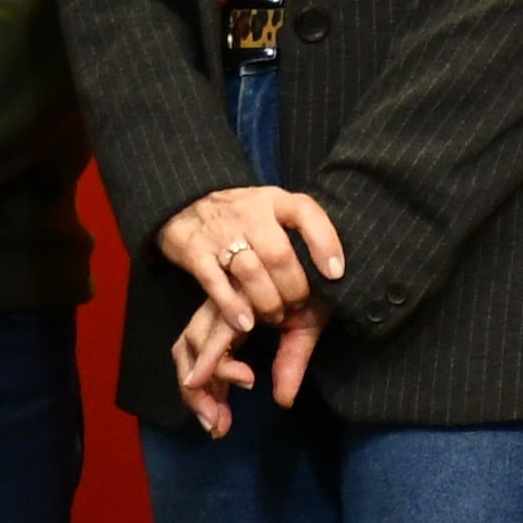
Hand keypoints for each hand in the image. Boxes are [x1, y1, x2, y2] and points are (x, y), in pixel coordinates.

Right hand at [155, 183, 343, 343]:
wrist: (187, 200)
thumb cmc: (245, 217)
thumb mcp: (272, 213)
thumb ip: (298, 237)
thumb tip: (335, 276)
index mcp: (275, 200)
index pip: (305, 212)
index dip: (324, 242)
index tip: (336, 273)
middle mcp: (249, 212)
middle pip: (278, 254)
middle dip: (293, 288)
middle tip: (296, 306)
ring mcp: (220, 230)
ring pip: (250, 272)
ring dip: (267, 301)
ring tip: (274, 315)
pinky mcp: (194, 250)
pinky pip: (215, 283)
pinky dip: (232, 306)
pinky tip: (245, 322)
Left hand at [167, 292, 329, 434]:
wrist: (338, 257)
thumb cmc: (319, 286)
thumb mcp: (304, 332)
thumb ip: (289, 364)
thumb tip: (282, 401)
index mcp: (231, 311)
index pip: (198, 350)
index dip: (202, 391)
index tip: (219, 426)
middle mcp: (224, 304)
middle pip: (185, 347)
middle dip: (195, 393)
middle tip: (215, 427)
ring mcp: (230, 296)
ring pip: (196, 340)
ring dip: (207, 381)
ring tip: (220, 415)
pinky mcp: (243, 293)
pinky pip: (222, 330)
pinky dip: (220, 358)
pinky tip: (243, 380)